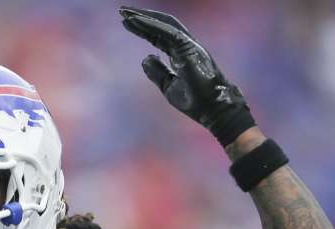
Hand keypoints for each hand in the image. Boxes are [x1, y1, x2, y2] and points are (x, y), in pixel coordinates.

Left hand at [119, 6, 253, 145]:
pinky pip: (167, 31)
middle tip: (122, 12)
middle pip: (161, 25)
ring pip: (164, 24)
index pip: (160, 36)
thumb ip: (157, 72)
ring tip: (125, 13)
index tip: (126, 23)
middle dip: (142, 17)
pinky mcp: (189, 47)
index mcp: (182, 53)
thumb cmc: (195, 101)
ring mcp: (189, 44)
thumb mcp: (169, 86)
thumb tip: (145, 58)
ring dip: (144, 17)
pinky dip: (150, 25)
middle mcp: (186, 45)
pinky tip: (136, 21)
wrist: (212, 110)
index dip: (143, 29)